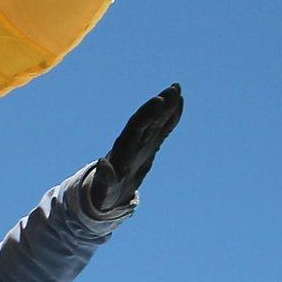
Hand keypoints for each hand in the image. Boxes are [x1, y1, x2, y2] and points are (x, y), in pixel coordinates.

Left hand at [83, 84, 182, 213]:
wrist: (107, 193)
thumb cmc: (103, 193)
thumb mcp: (103, 188)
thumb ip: (105, 177)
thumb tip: (102, 164)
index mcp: (121, 150)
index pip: (135, 128)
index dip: (147, 114)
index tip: (158, 100)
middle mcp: (131, 142)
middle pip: (146, 120)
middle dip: (159, 105)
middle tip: (174, 88)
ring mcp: (141, 142)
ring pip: (155, 121)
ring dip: (166, 106)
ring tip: (177, 88)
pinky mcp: (149, 146)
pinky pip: (162, 129)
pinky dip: (171, 118)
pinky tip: (180, 104)